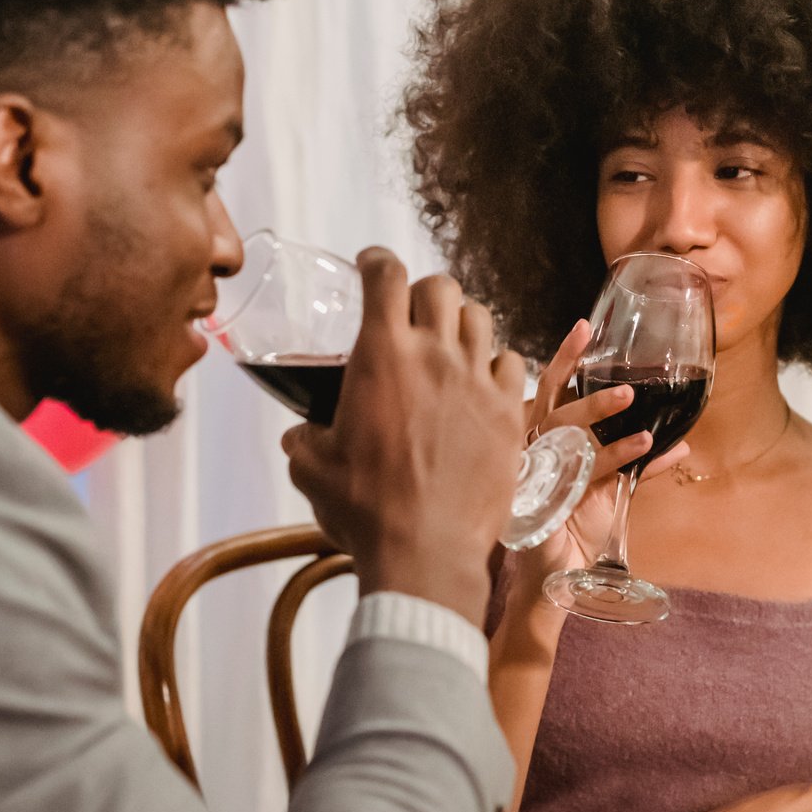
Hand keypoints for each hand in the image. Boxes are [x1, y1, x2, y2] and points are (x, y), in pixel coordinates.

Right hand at [281, 248, 524, 624]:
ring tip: (450, 343)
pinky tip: (484, 383)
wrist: (425, 550)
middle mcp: (434, 354)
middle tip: (412, 313)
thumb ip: (304, 440)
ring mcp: (478, 381)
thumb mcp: (313, 468)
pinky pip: (512, 363)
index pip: (385, 276)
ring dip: (462, 322)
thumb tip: (298, 435)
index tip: (370, 265)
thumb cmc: (363, 508)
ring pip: (481, 317)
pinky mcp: (510, 412)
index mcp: (382, 354)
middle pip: (440, 287)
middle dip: (423, 292)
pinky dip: (497, 364)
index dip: (376, 261)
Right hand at [517, 320, 688, 579]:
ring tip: (634, 408)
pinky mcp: (550, 500)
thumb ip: (632, 462)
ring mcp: (538, 475)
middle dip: (587, 393)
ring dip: (600, 418)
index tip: (584, 327)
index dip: (564, 359)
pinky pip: (589, 473)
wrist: (554, 578)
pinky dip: (622, 458)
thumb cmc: (573, 528)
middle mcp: (534, 451)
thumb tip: (678, 444)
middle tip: (624, 387)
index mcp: (540, 439)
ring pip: (567, 436)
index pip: (546, 389)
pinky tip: (648, 446)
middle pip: (553, 408)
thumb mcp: (605, 488)